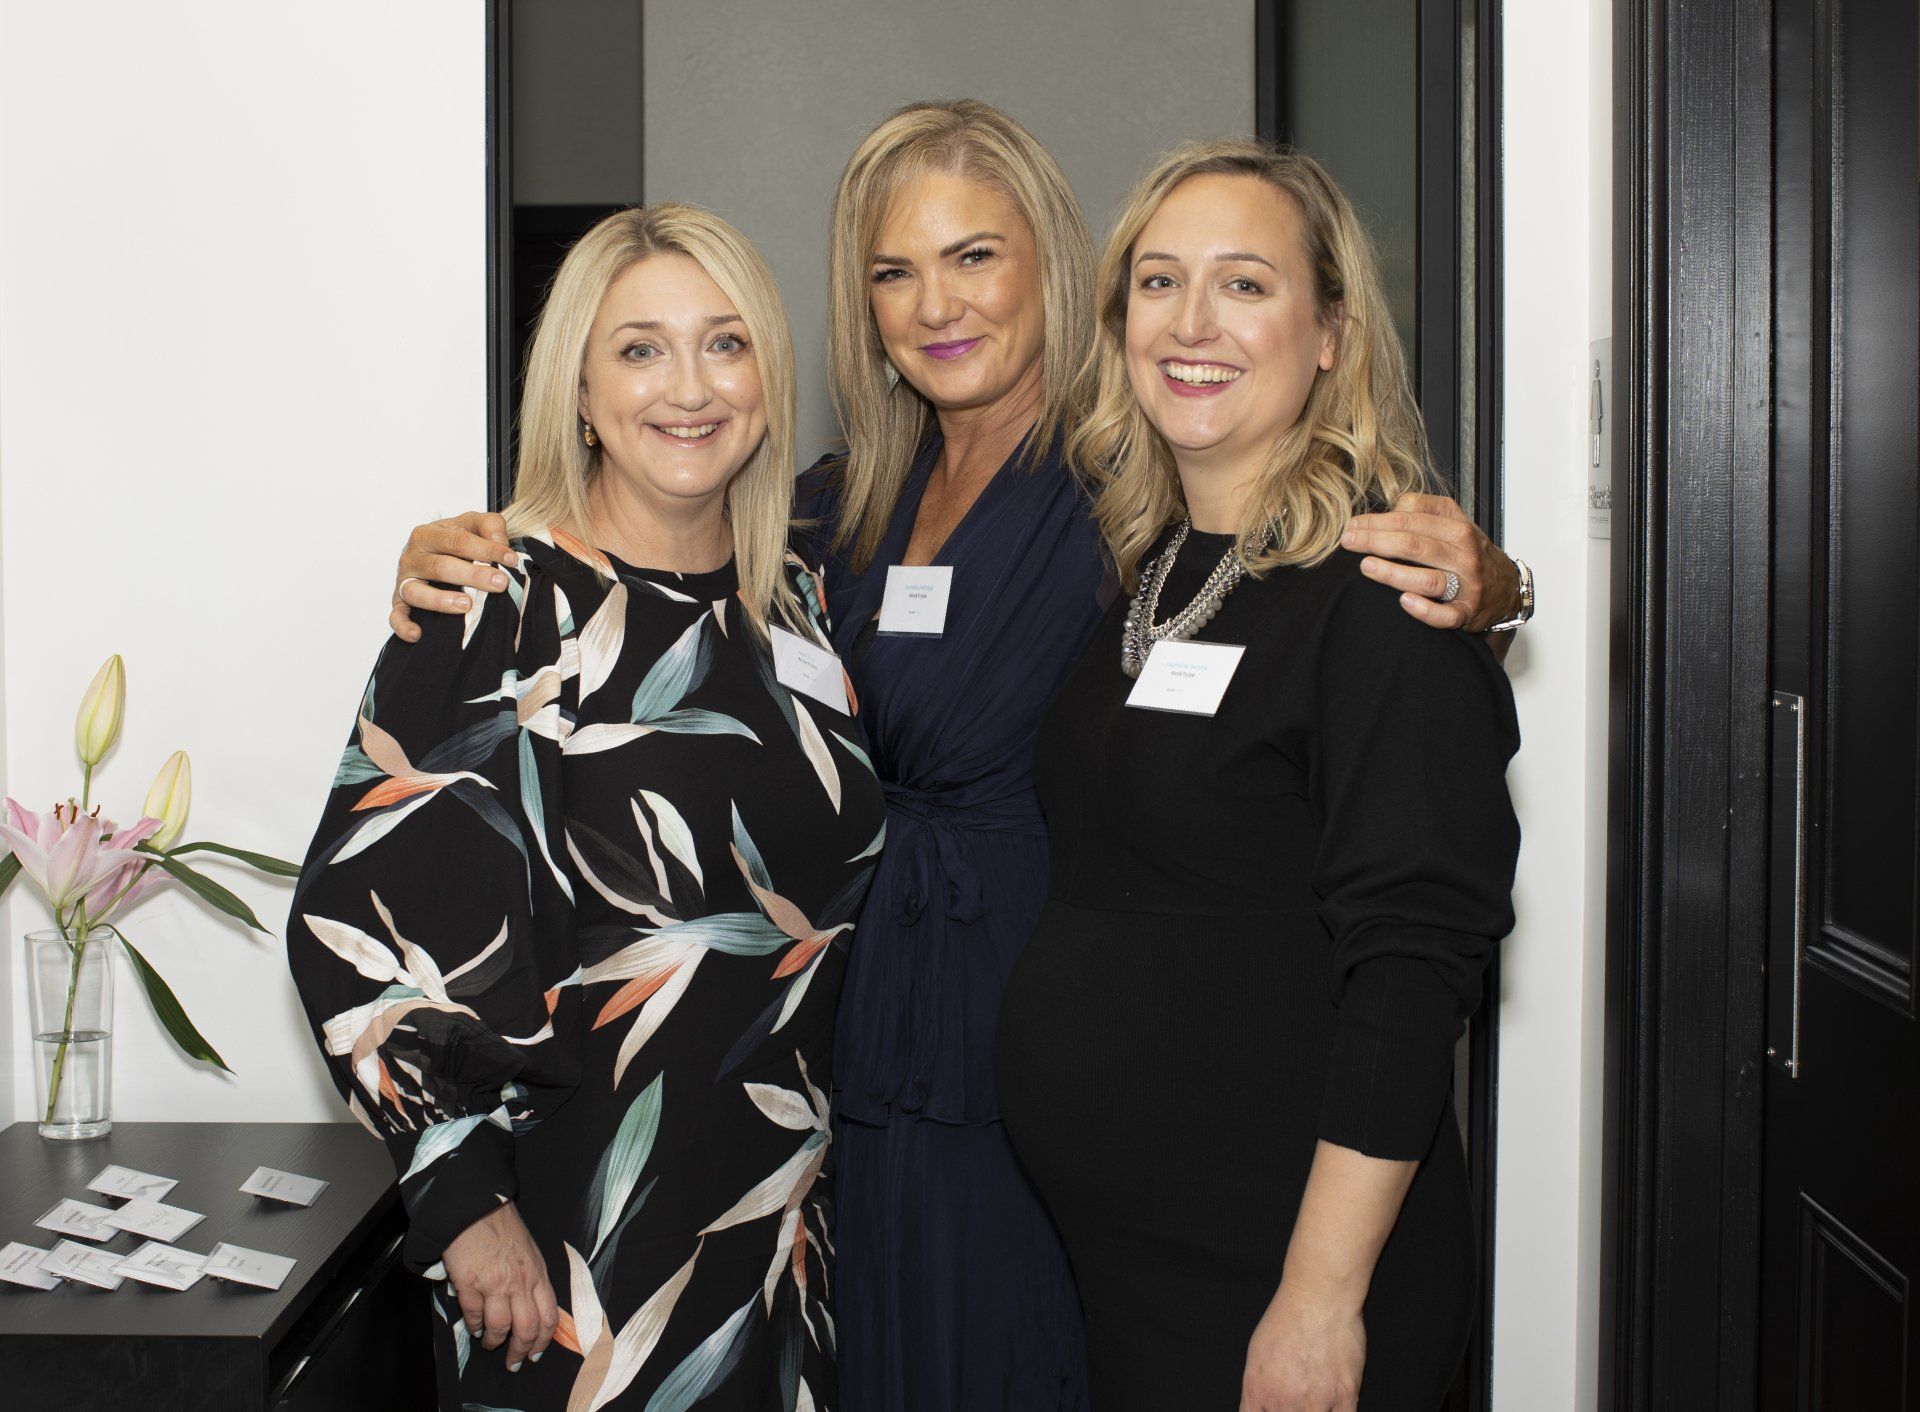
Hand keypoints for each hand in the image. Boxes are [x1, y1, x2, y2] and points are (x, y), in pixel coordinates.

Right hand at [390, 511, 518, 641]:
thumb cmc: (455, 538)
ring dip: (441, 600)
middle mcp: (412, 556)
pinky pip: (397, 615)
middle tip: (499, 583)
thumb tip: (500, 542)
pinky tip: (417, 634)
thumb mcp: (473, 523)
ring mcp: (405, 580)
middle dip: (472, 576)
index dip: (486, 550)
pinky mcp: (399, 601)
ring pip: (417, 592)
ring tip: (467, 605)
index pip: (458, 541)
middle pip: (440, 567)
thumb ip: (490, 525)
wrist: (431, 550)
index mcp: (428, 534)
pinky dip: (403, 625)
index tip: (510, 559)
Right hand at [441, 1202, 557, 1371]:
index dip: (543, 1341)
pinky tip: (474, 1327)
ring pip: (500, 1328)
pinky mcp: (471, 1283)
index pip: (549, 1317)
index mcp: (538, 1274)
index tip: (535, 1354)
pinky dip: (474, 1326)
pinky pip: (474, 1315)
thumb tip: (531, 1307)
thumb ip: (533, 1278)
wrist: (476, 1207)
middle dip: (520, 1352)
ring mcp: (495, 1284)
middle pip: (527, 1329)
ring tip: (490, 1344)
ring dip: (494, 1341)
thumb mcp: (529, 1252)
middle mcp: (521, 1282)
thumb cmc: (503, 1226)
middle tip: (513, 1363)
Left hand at [1239, 1282, 1366, 1411]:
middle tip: (1296, 1394)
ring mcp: (1316, 1402)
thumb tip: (1260, 1407)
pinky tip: (1332, 1404)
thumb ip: (1258, 1388)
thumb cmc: (1287, 1318)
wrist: (1318, 1298)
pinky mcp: (1345, 1396)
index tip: (1274, 1406)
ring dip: (1313, 1410)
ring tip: (1313, 1395)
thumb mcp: (1256, 1354)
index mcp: (1259, 1391)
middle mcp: (1285, 1402)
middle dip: (1290, 1409)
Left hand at [1342, 492, 1521, 631]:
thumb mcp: (1453, 521)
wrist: (1507, 587)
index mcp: (1457, 528)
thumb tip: (1389, 509)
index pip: (1410, 520)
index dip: (1377, 522)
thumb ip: (1422, 509)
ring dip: (1394, 573)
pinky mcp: (1466, 612)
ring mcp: (1467, 585)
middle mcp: (1464, 555)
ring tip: (1366, 566)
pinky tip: (1404, 602)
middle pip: (1415, 545)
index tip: (1352, 525)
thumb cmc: (1470, 552)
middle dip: (1377, 541)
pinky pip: (1445, 615)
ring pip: (1428, 578)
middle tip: (1348, 542)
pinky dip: (1425, 610)